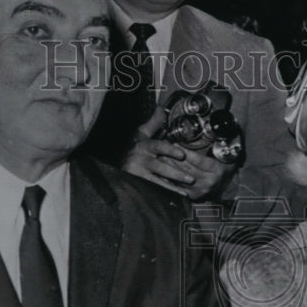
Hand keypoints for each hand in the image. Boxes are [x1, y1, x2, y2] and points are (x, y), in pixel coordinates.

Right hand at [122, 106, 236, 199]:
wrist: (116, 166)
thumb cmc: (133, 150)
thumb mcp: (141, 135)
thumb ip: (153, 123)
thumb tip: (162, 109)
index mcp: (143, 146)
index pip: (158, 147)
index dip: (170, 151)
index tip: (182, 155)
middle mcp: (140, 160)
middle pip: (160, 167)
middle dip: (176, 173)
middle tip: (191, 178)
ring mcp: (138, 174)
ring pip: (157, 181)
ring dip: (173, 187)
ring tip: (186, 192)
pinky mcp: (137, 185)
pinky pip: (153, 190)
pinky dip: (165, 194)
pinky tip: (176, 198)